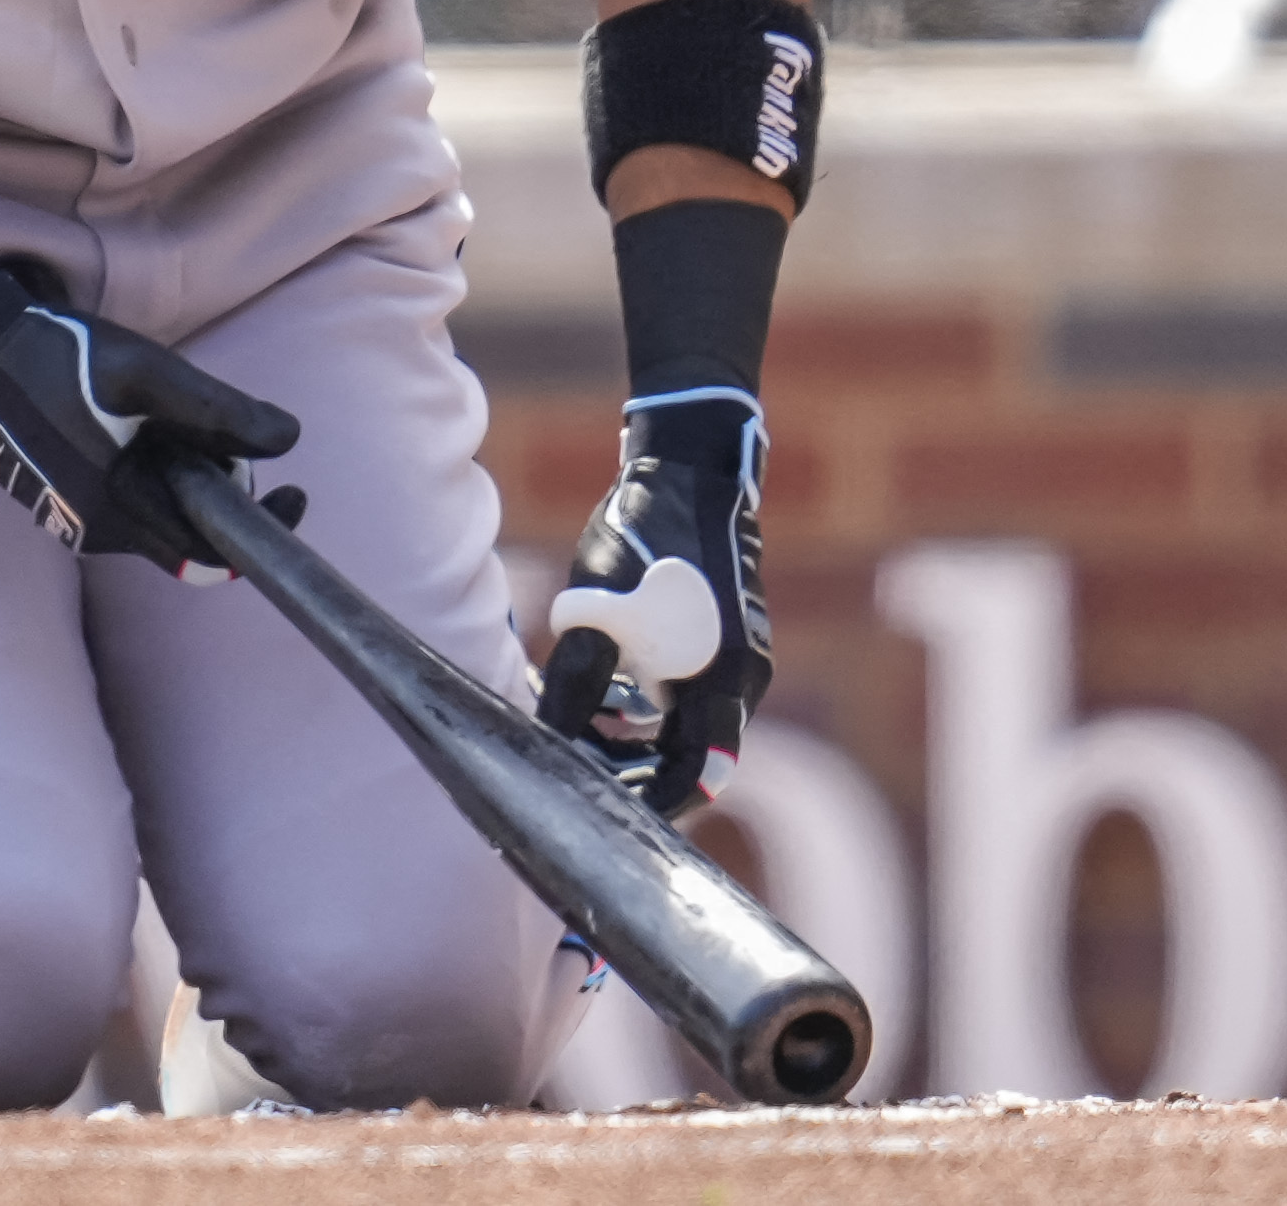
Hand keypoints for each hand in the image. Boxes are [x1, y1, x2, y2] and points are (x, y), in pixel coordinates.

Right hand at [0, 259, 301, 579]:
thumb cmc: (61, 358)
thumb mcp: (147, 373)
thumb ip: (218, 411)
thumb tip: (288, 441)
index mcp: (117, 505)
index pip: (207, 555)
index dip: (261, 532)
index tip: (295, 492)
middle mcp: (92, 530)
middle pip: (184, 537)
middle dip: (224, 497)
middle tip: (238, 444)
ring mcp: (70, 520)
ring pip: (155, 520)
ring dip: (186, 484)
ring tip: (185, 425)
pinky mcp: (58, 503)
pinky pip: (126, 506)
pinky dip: (154, 479)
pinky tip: (147, 432)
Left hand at [534, 390, 770, 814]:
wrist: (688, 464)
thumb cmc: (643, 535)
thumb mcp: (596, 610)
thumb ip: (577, 680)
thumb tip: (546, 743)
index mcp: (722, 678)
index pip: (695, 776)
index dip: (650, 806)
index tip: (602, 823)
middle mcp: (740, 677)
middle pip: (690, 758)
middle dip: (633, 775)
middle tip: (576, 779)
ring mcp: (735, 655)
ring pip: (684, 726)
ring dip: (633, 739)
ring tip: (576, 735)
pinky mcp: (721, 636)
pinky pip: (685, 693)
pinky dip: (644, 704)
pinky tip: (601, 694)